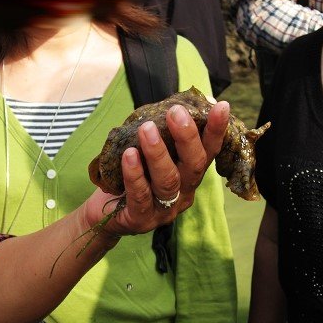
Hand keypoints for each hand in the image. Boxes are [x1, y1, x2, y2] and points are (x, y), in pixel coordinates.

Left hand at [86, 101, 229, 236]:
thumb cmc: (128, 177)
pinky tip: (128, 156)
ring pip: (168, 180)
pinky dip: (135, 174)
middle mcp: (183, 193)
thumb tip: (173, 103)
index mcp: (188, 176)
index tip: (221, 106)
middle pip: (193, 166)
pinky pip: (140, 196)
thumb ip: (160, 134)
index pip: (207, 152)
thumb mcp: (146, 154)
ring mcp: (164, 210)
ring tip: (146, 129)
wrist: (102, 214)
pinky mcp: (142, 220)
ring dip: (158, 152)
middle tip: (175, 112)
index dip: (216, 130)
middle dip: (187, 137)